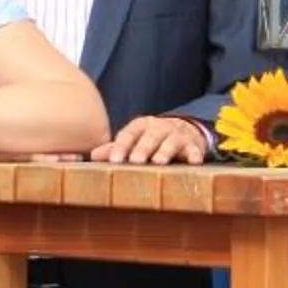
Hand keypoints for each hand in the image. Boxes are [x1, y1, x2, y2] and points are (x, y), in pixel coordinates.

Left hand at [93, 114, 210, 166]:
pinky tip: (194, 162)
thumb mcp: (134, 140)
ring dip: (166, 150)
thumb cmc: (152, 139)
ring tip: (159, 161)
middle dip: (143, 148)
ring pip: (171, 141)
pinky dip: (195, 154)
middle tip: (136, 160)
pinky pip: (195, 149)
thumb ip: (115, 148)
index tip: (114, 161)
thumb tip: (92, 156)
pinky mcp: (194, 144)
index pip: (129, 134)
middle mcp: (159, 127)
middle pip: (150, 136)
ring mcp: (177, 134)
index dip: (121, 146)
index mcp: (141, 125)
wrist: (184, 130)